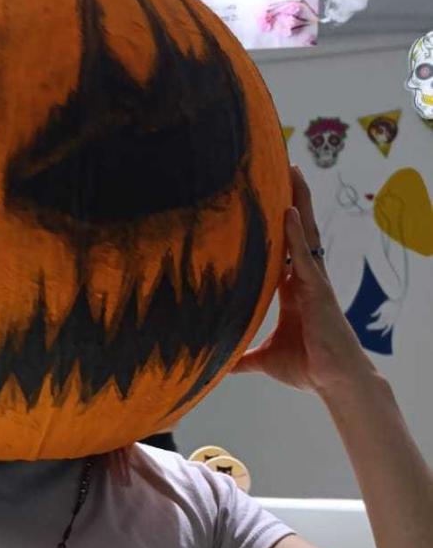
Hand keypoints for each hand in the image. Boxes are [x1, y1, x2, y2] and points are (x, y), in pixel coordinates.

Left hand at [233, 166, 376, 395]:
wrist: (332, 382)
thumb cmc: (305, 367)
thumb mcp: (263, 359)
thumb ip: (241, 357)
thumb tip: (215, 366)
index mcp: (291, 288)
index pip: (281, 247)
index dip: (275, 222)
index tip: (264, 196)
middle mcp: (303, 279)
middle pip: (296, 230)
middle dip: (290, 198)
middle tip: (282, 166)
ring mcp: (313, 282)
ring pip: (304, 234)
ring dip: (297, 202)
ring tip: (292, 171)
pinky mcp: (319, 291)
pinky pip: (305, 256)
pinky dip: (295, 235)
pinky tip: (288, 212)